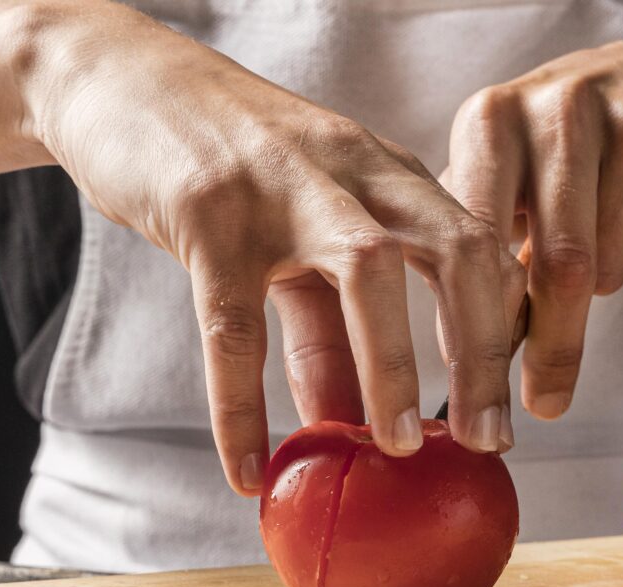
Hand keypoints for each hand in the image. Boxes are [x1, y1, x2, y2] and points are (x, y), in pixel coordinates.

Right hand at [24, 1, 524, 492]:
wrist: (119, 79)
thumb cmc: (228, 171)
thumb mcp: (297, 240)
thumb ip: (331, 329)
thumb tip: (354, 422)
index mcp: (389, 176)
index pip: (478, 248)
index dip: (501, 332)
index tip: (502, 409)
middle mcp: (354, 172)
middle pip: (456, 252)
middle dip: (482, 353)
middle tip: (488, 440)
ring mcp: (283, 186)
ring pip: (367, 274)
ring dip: (394, 369)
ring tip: (400, 450)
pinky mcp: (207, 213)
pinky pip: (234, 326)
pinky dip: (241, 408)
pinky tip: (246, 471)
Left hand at [446, 42, 622, 419]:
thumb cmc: (546, 168)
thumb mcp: (496, 194)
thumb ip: (475, 271)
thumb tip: (470, 372)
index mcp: (490, 123)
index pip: (480, 242)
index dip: (480, 326)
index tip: (480, 393)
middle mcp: (558, 109)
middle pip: (561, 266)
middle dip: (554, 347)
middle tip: (547, 404)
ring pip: (611, 268)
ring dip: (598, 291)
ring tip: (591, 251)